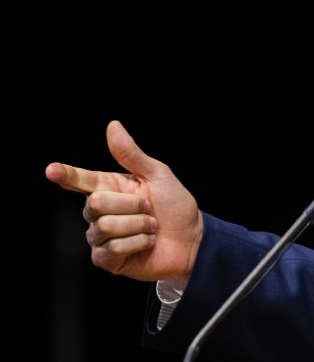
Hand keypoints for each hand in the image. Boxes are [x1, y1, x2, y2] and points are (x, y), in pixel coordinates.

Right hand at [45, 120, 203, 283]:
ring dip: (138, 226)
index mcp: (110, 188)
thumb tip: (112, 125)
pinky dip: (137, 243)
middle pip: (95, 203)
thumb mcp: (158, 176)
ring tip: (151, 228)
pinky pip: (111, 249)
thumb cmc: (175, 206)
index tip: (51, 170)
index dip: (65, 175)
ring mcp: (100, 237)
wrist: (192, 239)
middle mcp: (100, 212)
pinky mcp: (106, 259)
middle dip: (131, 205)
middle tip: (149, 210)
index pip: (80, 180)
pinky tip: (147, 244)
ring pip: (105, 226)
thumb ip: (132, 155)